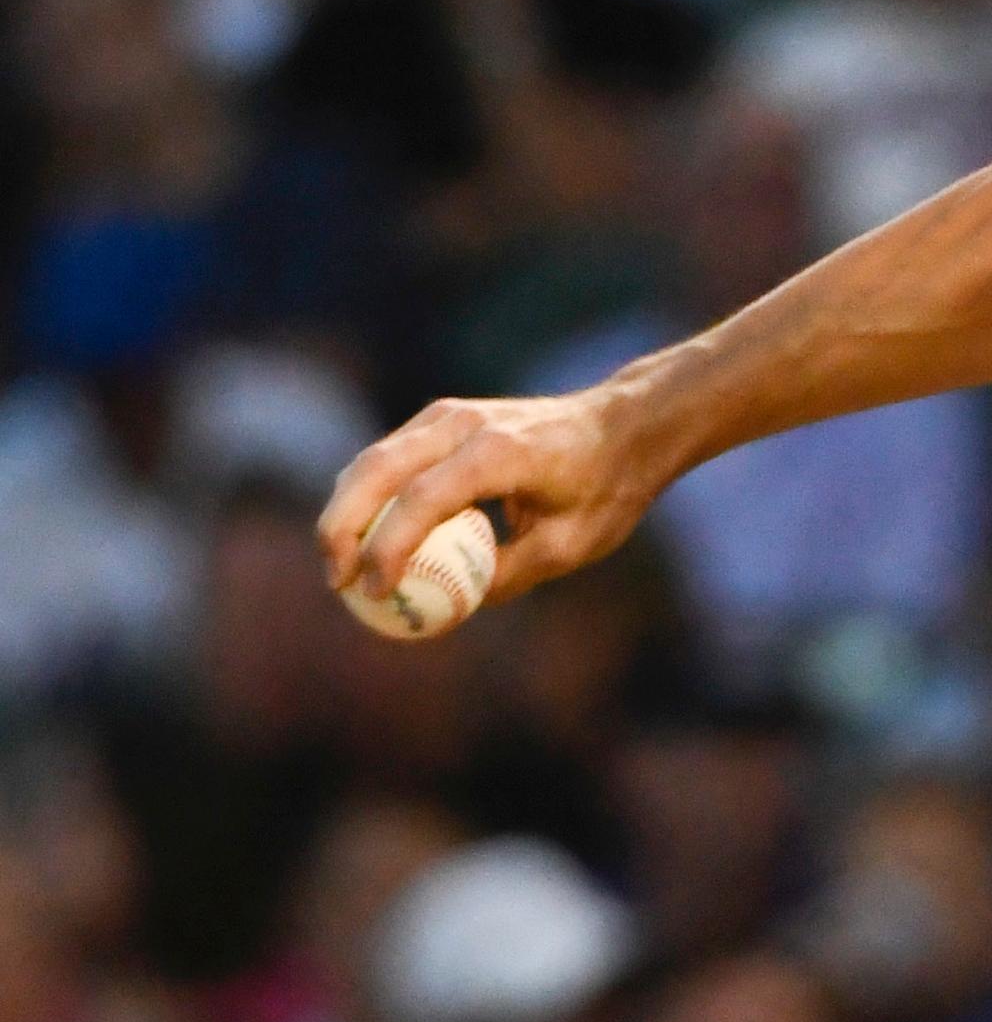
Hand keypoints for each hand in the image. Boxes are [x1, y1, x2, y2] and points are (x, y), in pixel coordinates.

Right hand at [317, 387, 661, 608]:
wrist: (624, 425)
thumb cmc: (606, 487)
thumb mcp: (571, 544)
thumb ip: (510, 573)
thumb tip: (451, 606)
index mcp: (500, 451)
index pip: (423, 498)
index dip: (390, 547)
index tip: (378, 592)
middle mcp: (464, 423)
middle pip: (376, 470)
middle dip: (342, 527)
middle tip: (336, 582)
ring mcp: (447, 415)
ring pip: (372, 460)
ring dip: (345, 512)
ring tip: (339, 568)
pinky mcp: (440, 420)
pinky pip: (388, 459)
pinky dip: (366, 497)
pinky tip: (362, 540)